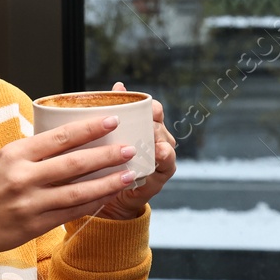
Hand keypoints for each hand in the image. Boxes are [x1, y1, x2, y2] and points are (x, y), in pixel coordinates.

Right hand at [0, 114, 138, 268]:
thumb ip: (27, 153)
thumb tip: (60, 140)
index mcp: (14, 154)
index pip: (59, 137)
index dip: (89, 128)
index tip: (112, 120)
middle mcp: (23, 178)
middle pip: (74, 164)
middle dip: (107, 154)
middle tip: (131, 147)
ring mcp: (30, 204)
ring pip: (78, 192)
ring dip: (107, 183)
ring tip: (129, 174)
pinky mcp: (34, 226)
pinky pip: (70, 213)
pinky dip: (91, 204)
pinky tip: (108, 197)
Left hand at [92, 81, 177, 219]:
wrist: (113, 193)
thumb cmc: (111, 161)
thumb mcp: (111, 135)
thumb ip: (117, 110)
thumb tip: (119, 86)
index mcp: (148, 125)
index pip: (154, 109)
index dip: (149, 105)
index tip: (137, 105)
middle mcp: (159, 137)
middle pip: (159, 124)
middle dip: (149, 122)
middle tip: (136, 124)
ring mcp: (164, 154)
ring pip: (165, 140)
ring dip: (157, 137)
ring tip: (149, 137)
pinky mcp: (164, 171)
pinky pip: (168, 161)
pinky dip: (164, 156)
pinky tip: (158, 153)